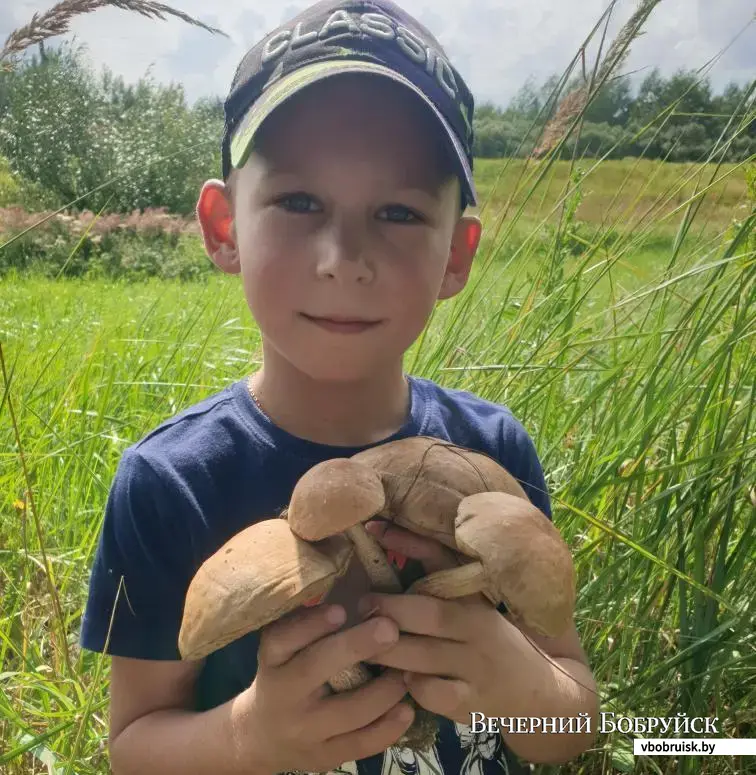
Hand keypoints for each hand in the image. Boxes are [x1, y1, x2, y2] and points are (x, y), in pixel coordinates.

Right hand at [229, 603, 415, 773]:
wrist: (259, 736)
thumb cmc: (283, 674)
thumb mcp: (282, 647)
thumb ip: (309, 623)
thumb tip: (356, 585)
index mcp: (272, 659)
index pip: (283, 638)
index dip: (311, 624)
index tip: (341, 609)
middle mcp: (283, 694)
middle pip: (315, 669)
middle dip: (355, 647)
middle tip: (390, 628)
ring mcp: (304, 731)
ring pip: (348, 711)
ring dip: (384, 689)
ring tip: (408, 669)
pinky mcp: (324, 757)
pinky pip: (360, 745)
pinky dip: (388, 727)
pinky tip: (409, 709)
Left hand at [361, 521, 547, 725]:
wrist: (536, 690)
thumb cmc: (488, 638)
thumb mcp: (471, 604)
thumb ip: (436, 575)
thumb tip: (386, 534)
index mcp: (473, 597)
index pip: (441, 560)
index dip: (407, 543)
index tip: (374, 528)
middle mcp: (477, 628)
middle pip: (429, 613)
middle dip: (389, 608)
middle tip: (361, 605)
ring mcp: (475, 666)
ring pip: (426, 655)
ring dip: (389, 650)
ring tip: (364, 645)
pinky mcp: (470, 702)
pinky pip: (436, 694)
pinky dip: (414, 687)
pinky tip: (401, 681)